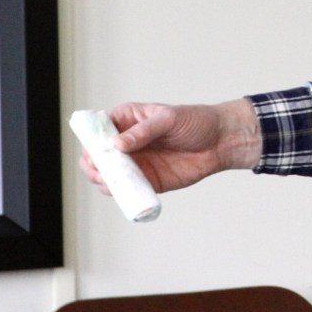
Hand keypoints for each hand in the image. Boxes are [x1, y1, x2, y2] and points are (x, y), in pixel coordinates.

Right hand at [78, 99, 262, 194]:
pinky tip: (121, 192)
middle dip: (94, 164)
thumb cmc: (196, 122)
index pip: (98, 129)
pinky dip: (120, 193)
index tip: (94, 151)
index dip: (91, 141)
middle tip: (101, 171)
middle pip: (97, 155)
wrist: (220, 142)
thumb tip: (118, 144)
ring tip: (111, 181)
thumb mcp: (170, 119)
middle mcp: (126, 142)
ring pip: (107, 175)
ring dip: (104, 180)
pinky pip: (125, 189)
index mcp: (128, 119)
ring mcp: (135, 162)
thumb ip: (144, 131)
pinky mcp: (146, 180)